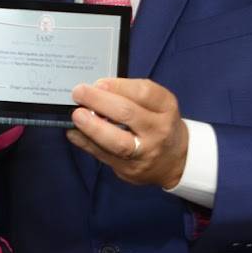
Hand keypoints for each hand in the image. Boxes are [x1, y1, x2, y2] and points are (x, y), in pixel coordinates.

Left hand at [68, 78, 188, 188]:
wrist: (176, 161)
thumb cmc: (159, 124)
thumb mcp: (157, 104)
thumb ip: (131, 94)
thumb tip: (97, 89)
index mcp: (166, 108)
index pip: (144, 92)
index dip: (118, 86)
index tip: (98, 82)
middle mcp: (158, 130)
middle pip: (128, 114)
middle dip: (99, 101)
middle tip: (79, 93)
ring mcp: (145, 153)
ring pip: (117, 142)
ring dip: (93, 127)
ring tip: (77, 115)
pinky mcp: (130, 170)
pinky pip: (104, 156)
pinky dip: (86, 143)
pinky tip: (75, 133)